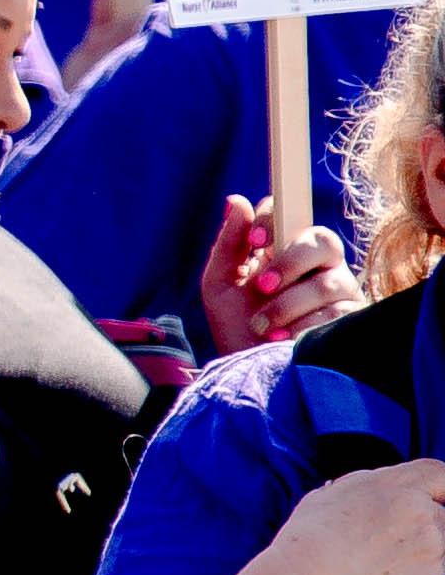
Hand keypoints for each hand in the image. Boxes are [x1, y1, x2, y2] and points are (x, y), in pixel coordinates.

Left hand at [196, 195, 361, 352]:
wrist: (253, 373)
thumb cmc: (236, 326)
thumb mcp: (220, 286)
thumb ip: (228, 245)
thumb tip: (236, 201)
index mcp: (283, 250)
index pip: (289, 215)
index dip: (275, 220)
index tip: (256, 240)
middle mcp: (318, 265)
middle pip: (322, 240)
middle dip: (290, 262)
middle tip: (262, 286)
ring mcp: (340, 290)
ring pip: (328, 282)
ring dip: (288, 306)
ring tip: (264, 327)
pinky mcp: (353, 319)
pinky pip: (339, 313)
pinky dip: (304, 327)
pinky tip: (285, 341)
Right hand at [259, 456, 444, 574]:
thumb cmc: (307, 543)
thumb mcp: (327, 497)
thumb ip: (362, 490)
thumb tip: (370, 488)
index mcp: (395, 487)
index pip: (441, 476)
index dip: (441, 490)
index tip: (435, 501)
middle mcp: (422, 514)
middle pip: (442, 518)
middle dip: (423, 532)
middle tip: (386, 550)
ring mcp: (432, 551)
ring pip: (438, 553)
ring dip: (417, 561)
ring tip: (375, 573)